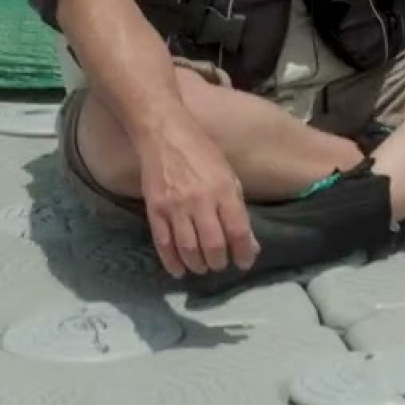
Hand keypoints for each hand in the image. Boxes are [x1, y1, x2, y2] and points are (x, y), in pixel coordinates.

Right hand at [135, 112, 258, 277]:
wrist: (164, 134)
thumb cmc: (202, 152)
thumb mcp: (228, 175)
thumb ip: (237, 209)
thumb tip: (249, 243)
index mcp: (224, 190)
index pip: (238, 230)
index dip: (243, 252)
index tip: (245, 263)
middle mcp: (201, 201)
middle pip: (213, 245)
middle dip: (220, 262)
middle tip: (221, 264)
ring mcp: (175, 207)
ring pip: (188, 249)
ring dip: (198, 265)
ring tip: (203, 268)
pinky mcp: (154, 210)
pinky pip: (163, 243)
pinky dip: (172, 262)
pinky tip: (179, 270)